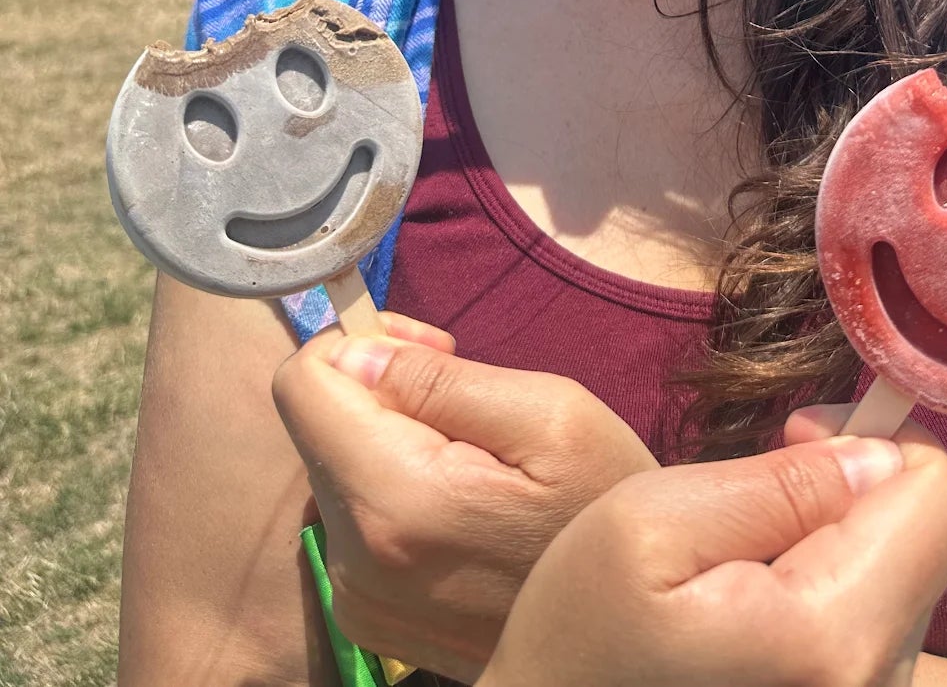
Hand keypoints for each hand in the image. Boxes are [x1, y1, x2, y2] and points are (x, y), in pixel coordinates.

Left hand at [272, 319, 657, 678]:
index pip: (302, 384)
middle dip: (382, 390)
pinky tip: (458, 504)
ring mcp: (355, 600)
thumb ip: (437, 381)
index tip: (432, 352)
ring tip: (472, 457)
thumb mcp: (550, 415)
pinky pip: (350, 519)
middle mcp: (352, 561)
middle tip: (467, 397)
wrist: (625, 622)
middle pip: (317, 425)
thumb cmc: (607, 503)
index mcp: (393, 501)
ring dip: (390, 442)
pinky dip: (393, 492)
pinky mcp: (368, 619)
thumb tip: (352, 355)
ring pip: (335, 468)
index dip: (362, 342)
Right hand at [483, 426, 946, 686]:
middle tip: (755, 499)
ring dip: (839, 545)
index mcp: (836, 638)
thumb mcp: (653, 525)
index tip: (797, 438)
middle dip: (853, 492)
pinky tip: (758, 612)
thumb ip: (779, 484)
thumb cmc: (583, 637)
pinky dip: (828, 595)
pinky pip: (878, 627)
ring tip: (746, 564)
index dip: (877, 438)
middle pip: (929, 537)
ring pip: (906, 580)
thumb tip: (878, 456)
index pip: (945, 497)